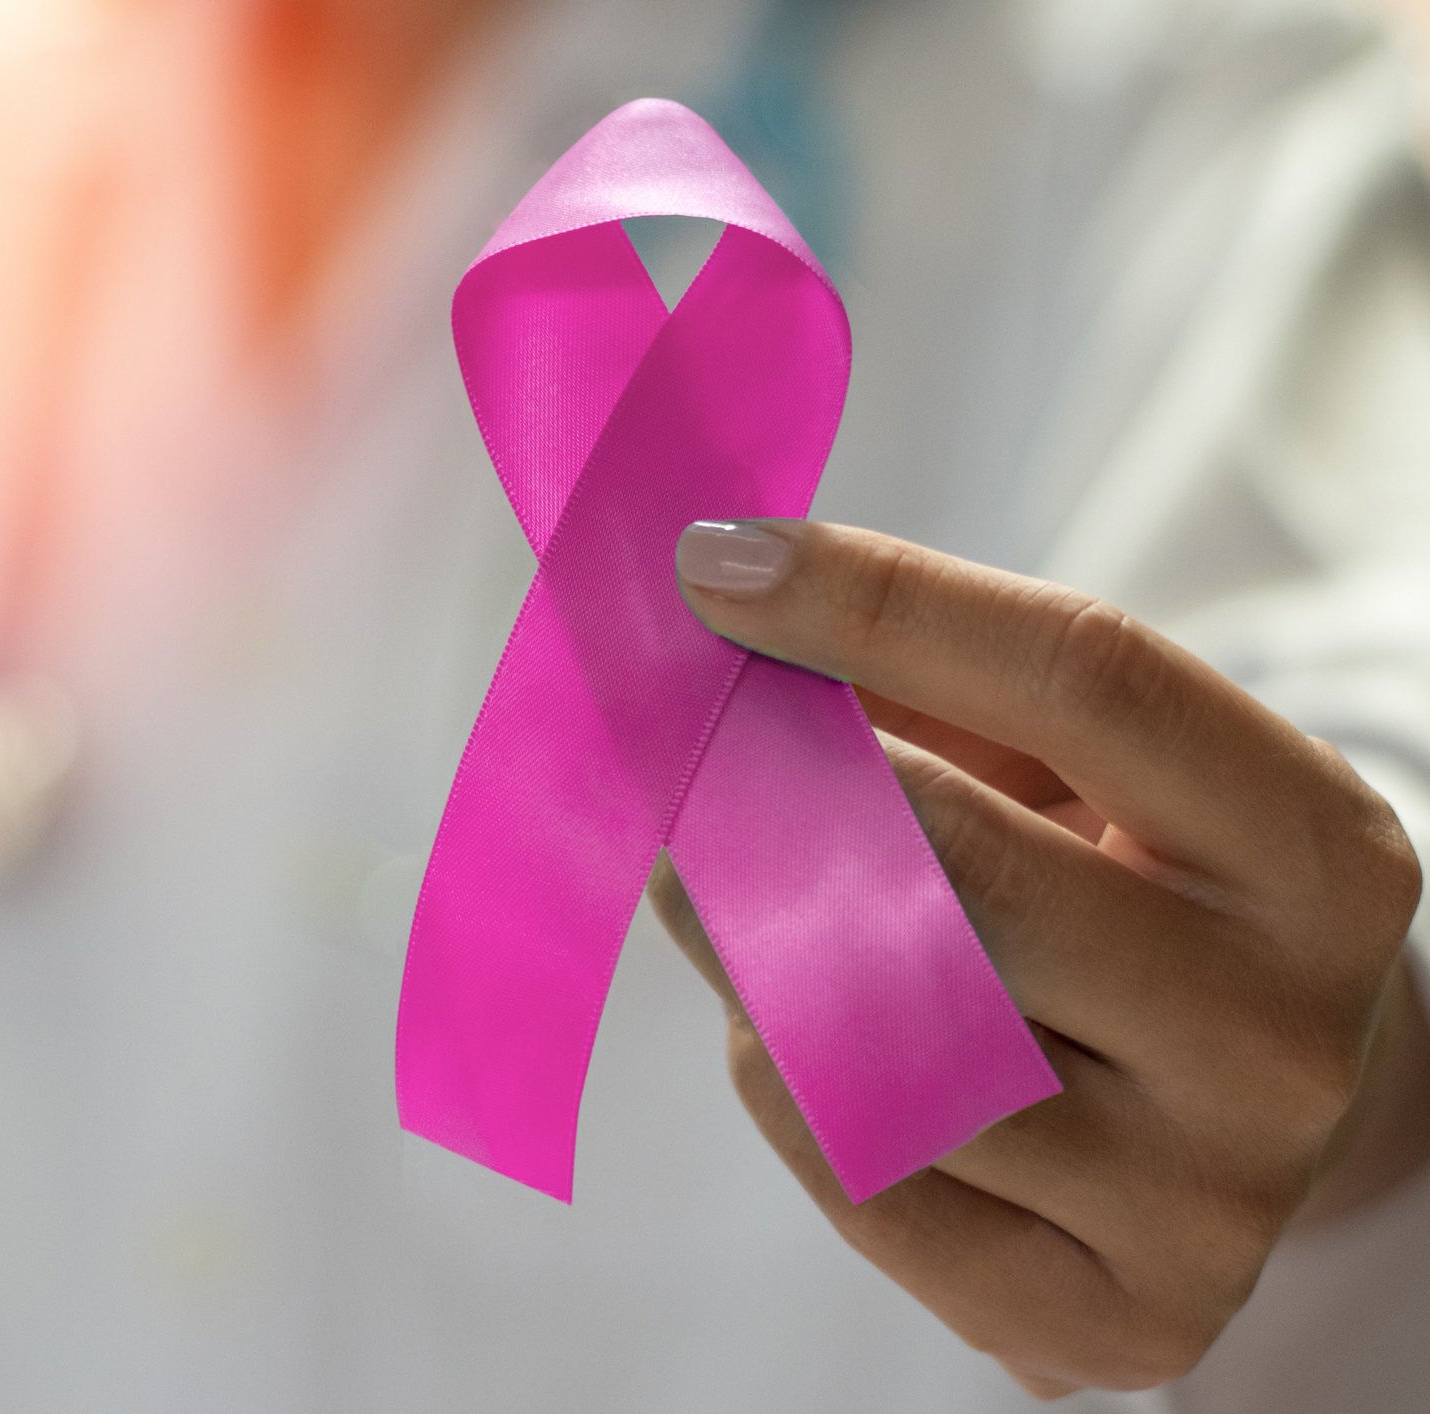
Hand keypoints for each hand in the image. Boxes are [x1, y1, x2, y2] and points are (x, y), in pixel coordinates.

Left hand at [650, 519, 1426, 1397]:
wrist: (1243, 1115)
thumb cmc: (1128, 901)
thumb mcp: (1083, 773)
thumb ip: (924, 689)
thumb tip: (716, 615)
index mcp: (1318, 855)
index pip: (1087, 679)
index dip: (880, 600)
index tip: (717, 565)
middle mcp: (1283, 1037)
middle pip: (960, 865)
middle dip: (770, 785)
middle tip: (674, 748)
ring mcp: (1205, 1200)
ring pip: (879, 1035)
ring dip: (752, 943)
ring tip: (735, 895)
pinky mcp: (1112, 1322)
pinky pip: (857, 1170)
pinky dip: (781, 1075)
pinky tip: (791, 1030)